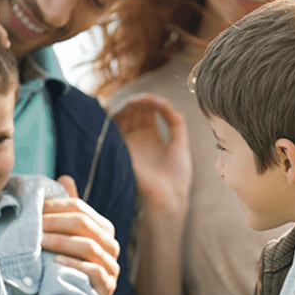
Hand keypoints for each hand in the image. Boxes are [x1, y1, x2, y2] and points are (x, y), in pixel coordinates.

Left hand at [42, 175, 118, 294]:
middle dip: (55, 222)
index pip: (81, 208)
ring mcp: (112, 266)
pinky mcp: (108, 286)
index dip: (57, 206)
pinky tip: (54, 262)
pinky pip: (93, 271)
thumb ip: (69, 209)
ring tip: (39, 242)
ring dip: (60, 242)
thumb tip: (64, 177)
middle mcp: (111, 245)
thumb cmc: (71, 265)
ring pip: (88, 246)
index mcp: (104, 229)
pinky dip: (73, 265)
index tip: (35, 208)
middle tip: (32, 225)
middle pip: (84, 225)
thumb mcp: (69, 236)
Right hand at [110, 93, 191, 219]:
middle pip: (134, 109)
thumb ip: (174, 119)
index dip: (152, 101)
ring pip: (123, 114)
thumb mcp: (180, 141)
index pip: (146, 110)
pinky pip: (114, 124)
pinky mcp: (122, 147)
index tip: (159, 101)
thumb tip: (163, 102)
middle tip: (148, 99)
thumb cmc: (176, 175)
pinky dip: (122, 111)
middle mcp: (138, 137)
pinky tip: (134, 106)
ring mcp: (129, 142)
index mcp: (151, 136)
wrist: (170, 196)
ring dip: (131, 103)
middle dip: (141, 100)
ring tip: (142, 100)